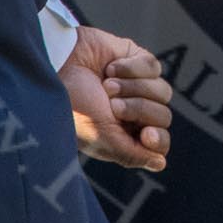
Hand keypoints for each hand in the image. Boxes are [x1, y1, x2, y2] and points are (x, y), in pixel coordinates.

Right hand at [58, 25, 170, 170]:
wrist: (58, 66)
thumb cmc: (74, 107)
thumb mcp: (101, 137)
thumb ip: (132, 154)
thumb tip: (160, 163)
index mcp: (124, 135)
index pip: (160, 143)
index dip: (158, 139)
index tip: (146, 134)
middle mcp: (133, 112)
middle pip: (164, 116)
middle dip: (138, 109)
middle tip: (112, 105)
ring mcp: (137, 85)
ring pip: (163, 91)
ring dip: (133, 88)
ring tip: (106, 85)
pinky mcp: (136, 59)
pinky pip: (154, 67)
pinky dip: (131, 68)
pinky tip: (110, 68)